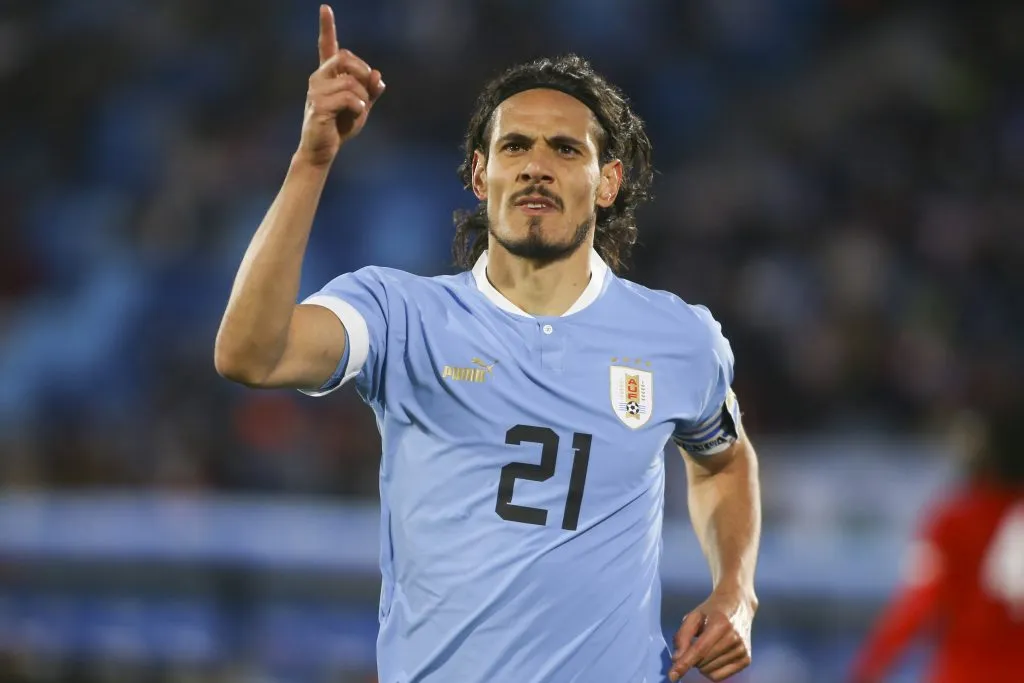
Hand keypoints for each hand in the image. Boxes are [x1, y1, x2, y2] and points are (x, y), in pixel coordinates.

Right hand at [298, 4, 385, 166]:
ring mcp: (316, 91)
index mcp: (328, 75)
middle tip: (368, 90)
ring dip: (363, 95)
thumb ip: (371, 91)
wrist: (323, 150)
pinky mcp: (319, 106)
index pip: (326, 46)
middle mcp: (318, 78)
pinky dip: (359, 106)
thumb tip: (379, 77)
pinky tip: (355, 113)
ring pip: (350, 80)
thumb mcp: (361, 106)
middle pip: (345, 57)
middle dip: (363, 72)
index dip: (326, 26)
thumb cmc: (340, 126)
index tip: (325, 7)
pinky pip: (349, 97)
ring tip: (359, 109)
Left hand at [669, 588, 755, 680]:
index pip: (699, 650)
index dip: (684, 664)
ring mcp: (742, 650)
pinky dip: (711, 671)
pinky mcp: (746, 660)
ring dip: (701, 665)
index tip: (672, 676)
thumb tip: (676, 659)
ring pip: (710, 672)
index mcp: (720, 624)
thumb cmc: (712, 611)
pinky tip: (712, 657)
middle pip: (702, 663)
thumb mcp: (693, 616)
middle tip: (696, 644)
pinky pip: (720, 677)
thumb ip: (682, 636)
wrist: (738, 605)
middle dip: (692, 659)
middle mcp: (734, 638)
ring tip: (706, 648)